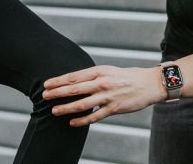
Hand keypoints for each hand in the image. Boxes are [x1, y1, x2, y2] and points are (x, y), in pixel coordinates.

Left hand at [42, 65, 164, 126]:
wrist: (148, 83)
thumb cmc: (126, 76)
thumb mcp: (107, 70)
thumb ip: (92, 76)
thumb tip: (75, 82)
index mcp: (98, 71)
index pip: (74, 77)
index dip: (58, 81)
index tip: (46, 84)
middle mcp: (101, 83)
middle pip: (74, 89)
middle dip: (57, 93)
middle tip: (44, 96)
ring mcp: (107, 96)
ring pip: (82, 104)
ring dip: (66, 108)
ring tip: (54, 111)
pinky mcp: (114, 108)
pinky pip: (94, 116)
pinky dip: (82, 120)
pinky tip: (72, 123)